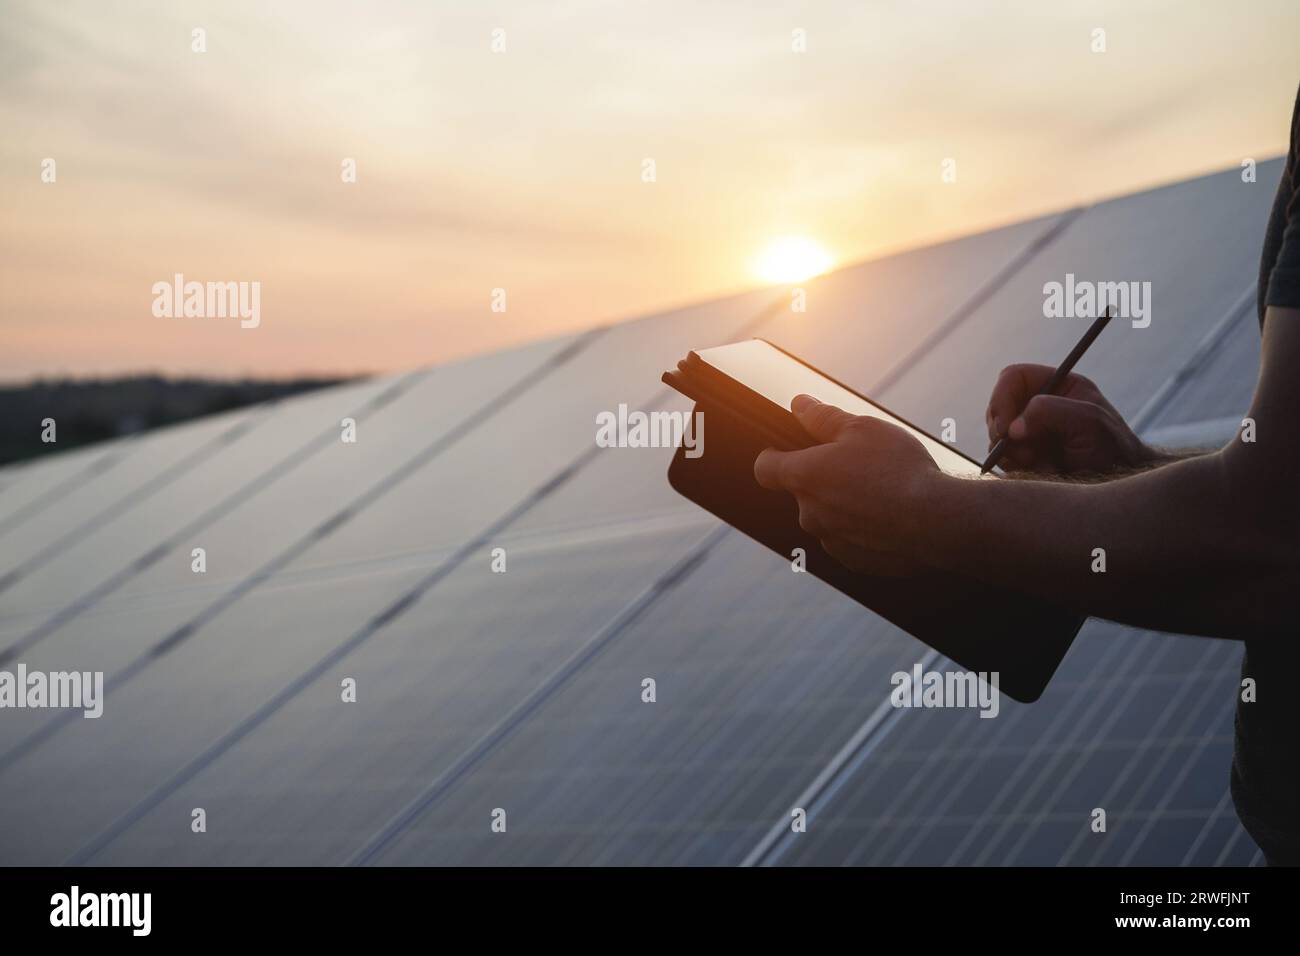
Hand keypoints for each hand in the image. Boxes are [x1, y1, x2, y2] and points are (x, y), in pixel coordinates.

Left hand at [753, 395, 941, 575]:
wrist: (938, 523)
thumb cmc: (899, 469)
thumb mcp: (862, 428)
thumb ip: (823, 417)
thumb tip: (799, 404)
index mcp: (804, 477)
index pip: (765, 468)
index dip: (773, 456)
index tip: (786, 449)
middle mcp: (810, 514)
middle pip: (805, 493)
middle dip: (825, 479)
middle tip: (861, 465)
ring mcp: (832, 542)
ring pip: (830, 518)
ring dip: (846, 505)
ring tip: (884, 491)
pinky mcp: (855, 562)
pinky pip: (852, 541)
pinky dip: (865, 530)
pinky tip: (893, 517)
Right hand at [986, 364, 1155, 474]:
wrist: (1120, 486)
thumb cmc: (1115, 450)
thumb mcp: (1090, 422)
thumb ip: (1051, 412)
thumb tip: (1013, 427)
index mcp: (1057, 386)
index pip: (1013, 378)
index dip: (1002, 398)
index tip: (1006, 427)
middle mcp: (1040, 406)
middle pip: (998, 407)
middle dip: (1003, 430)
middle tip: (1020, 449)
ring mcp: (1031, 432)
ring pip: (997, 437)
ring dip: (1013, 453)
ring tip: (1043, 463)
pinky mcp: (1025, 456)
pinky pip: (1003, 459)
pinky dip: (1016, 468)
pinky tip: (1043, 472)